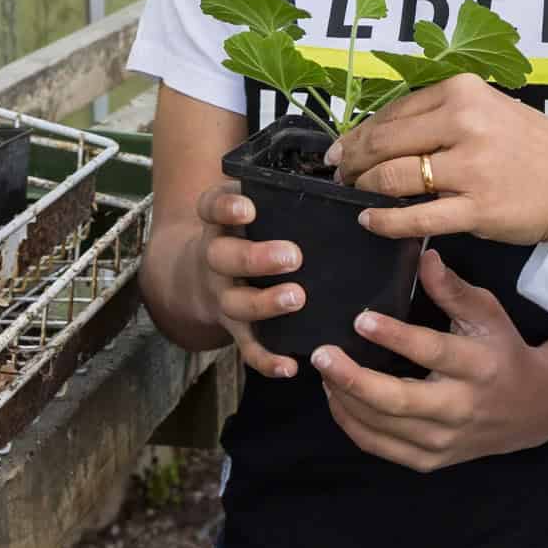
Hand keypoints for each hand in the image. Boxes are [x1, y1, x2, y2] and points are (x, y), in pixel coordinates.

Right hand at [192, 181, 305, 379]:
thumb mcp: (250, 207)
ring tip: (297, 298)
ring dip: (265, 303)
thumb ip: (280, 194)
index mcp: (219, 223)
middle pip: (224, 257)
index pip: (211, 208)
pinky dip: (266, 360)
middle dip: (257, 258)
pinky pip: (247, 348)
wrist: (199, 276)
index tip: (249, 207)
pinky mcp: (235, 328)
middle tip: (293, 256)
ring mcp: (223, 295)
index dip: (226, 209)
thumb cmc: (246, 232)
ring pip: (236, 303)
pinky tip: (291, 366)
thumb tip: (348, 180)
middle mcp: (216, 258)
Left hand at [310, 247, 547, 470]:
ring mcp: (443, 441)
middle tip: (321, 355)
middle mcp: (460, 408)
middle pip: (398, 400)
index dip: (394, 337)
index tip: (360, 319)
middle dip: (353, 379)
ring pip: (382, 426)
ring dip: (345, 399)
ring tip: (323, 370)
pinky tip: (337, 397)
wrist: (531, 409)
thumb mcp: (487, 313)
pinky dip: (352, 423)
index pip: (431, 352)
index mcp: (477, 366)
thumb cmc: (502, 351)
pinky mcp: (429, 460)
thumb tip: (424, 257)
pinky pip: (380, 447)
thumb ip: (453, 289)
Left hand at [327, 75, 547, 245]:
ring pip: (394, 178)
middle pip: (385, 143)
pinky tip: (369, 220)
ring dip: (363, 188)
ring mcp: (471, 167)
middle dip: (352, 161)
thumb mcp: (488, 111)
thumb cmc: (531, 148)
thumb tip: (378, 133)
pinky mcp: (477, 208)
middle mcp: (465, 123)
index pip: (393, 112)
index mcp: (464, 92)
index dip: (359, 133)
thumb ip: (440, 115)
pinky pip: (416, 217)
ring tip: (354, 194)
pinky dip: (385, 220)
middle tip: (340, 174)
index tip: (342, 148)